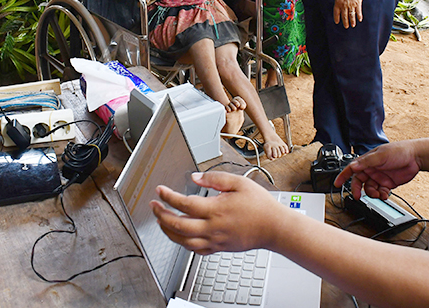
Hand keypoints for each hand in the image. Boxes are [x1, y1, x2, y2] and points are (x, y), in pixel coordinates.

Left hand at [150, 171, 283, 254]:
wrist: (274, 227)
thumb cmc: (260, 205)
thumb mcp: (239, 182)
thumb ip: (214, 178)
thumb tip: (195, 178)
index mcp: (215, 209)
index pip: (183, 204)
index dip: (168, 196)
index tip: (160, 190)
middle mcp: (212, 227)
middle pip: (177, 224)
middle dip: (161, 215)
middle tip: (154, 206)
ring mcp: (214, 240)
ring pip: (182, 241)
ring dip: (168, 230)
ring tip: (161, 221)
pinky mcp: (219, 248)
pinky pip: (195, 249)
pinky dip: (183, 243)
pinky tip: (180, 236)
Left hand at [333, 0, 363, 27]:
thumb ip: (340, 1)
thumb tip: (341, 7)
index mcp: (338, 2)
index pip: (336, 13)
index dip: (336, 18)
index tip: (337, 22)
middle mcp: (344, 5)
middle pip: (344, 16)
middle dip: (345, 22)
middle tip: (346, 26)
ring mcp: (351, 4)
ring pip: (351, 15)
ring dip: (352, 21)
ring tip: (353, 25)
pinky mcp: (358, 3)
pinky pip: (358, 11)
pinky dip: (359, 16)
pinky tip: (359, 19)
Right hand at [335, 141, 422, 199]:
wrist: (416, 157)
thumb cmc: (399, 151)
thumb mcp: (380, 155)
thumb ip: (366, 162)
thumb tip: (352, 166)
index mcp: (367, 161)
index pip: (351, 169)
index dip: (343, 176)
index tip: (337, 183)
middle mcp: (372, 169)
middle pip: (359, 182)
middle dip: (358, 190)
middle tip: (358, 196)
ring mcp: (380, 177)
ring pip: (370, 189)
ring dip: (372, 193)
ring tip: (378, 194)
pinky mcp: (388, 183)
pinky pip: (380, 192)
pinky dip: (381, 195)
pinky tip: (385, 195)